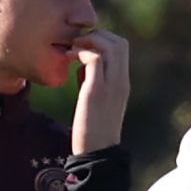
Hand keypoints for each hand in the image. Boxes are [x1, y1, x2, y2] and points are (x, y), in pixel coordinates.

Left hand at [69, 29, 131, 154]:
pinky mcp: (96, 91)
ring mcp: (111, 85)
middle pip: (119, 42)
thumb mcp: (96, 100)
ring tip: (72, 50)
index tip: (84, 46)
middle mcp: (121, 81)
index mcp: (123, 83)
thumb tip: (81, 66)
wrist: (96, 154)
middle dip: (97, 36)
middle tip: (77, 44)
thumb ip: (93, 81)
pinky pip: (93, 58)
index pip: (122, 47)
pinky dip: (80, 52)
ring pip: (109, 46)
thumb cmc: (93, 129)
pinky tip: (68, 59)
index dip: (103, 39)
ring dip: (88, 41)